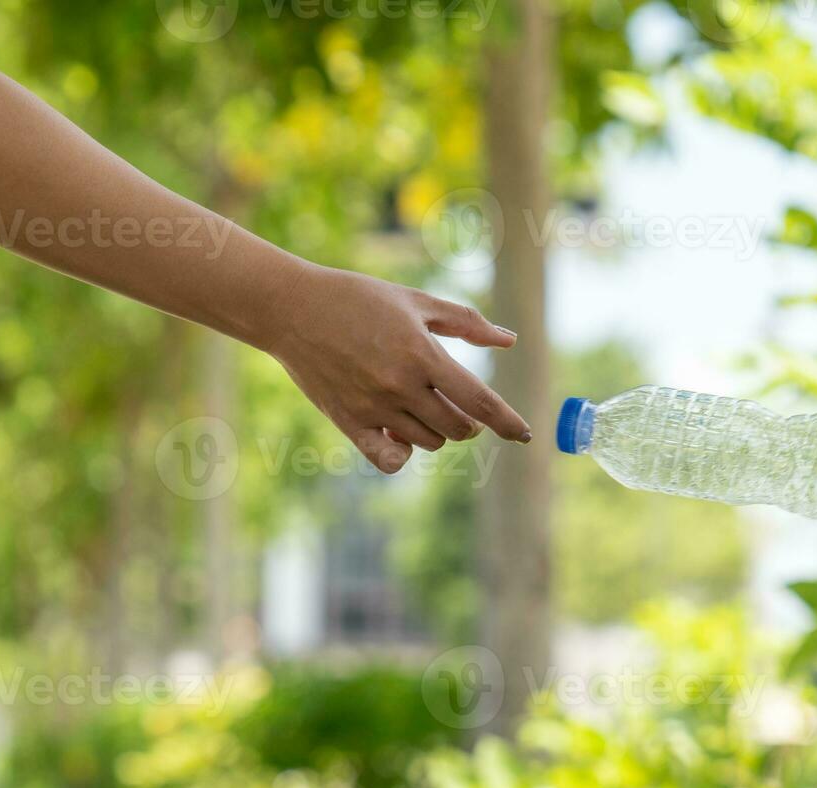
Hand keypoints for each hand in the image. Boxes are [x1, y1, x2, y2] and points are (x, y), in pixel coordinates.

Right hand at [270, 263, 531, 473]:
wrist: (291, 308)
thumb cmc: (358, 298)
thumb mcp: (416, 301)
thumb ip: (466, 322)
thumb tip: (509, 341)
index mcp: (422, 355)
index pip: (480, 401)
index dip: (508, 421)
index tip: (524, 433)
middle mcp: (400, 386)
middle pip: (459, 428)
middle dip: (469, 421)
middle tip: (456, 402)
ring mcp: (373, 408)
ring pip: (429, 442)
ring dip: (436, 430)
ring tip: (419, 404)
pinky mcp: (348, 423)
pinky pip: (389, 460)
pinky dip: (403, 454)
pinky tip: (399, 433)